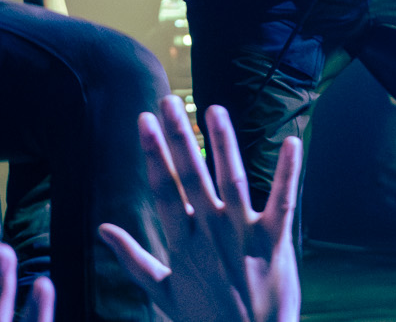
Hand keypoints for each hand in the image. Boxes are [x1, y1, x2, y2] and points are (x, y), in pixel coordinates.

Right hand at [98, 98, 301, 321]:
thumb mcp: (163, 293)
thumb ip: (133, 259)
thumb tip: (103, 229)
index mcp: (182, 244)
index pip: (163, 189)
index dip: (153, 153)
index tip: (142, 121)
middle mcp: (210, 233)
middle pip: (190, 176)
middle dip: (177, 137)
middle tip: (166, 103)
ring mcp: (243, 235)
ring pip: (230, 180)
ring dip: (222, 143)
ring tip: (214, 109)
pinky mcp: (274, 242)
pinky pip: (282, 202)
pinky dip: (288, 172)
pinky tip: (293, 142)